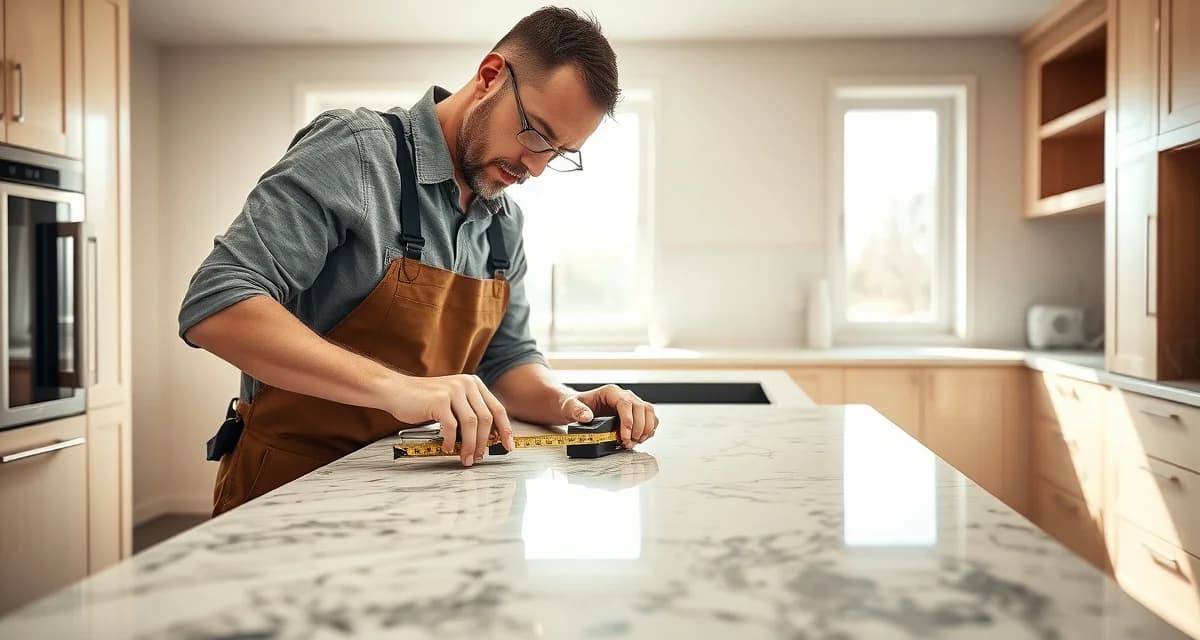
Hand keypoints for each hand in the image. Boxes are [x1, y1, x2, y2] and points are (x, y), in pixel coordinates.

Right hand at [381, 373, 513, 465]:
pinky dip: (452, 441)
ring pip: (471, 423)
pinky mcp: (438, 400)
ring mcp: (452, 391)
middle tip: (480, 458)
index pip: (497, 408)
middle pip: (486, 418)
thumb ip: (469, 413)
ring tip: (466, 458)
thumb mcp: (452, 401)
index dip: (505, 429)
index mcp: (473, 384)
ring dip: (471, 445)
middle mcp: (466, 384)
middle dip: (485, 442)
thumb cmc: (424, 401)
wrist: (396, 390)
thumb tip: (487, 440)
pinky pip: (452, 426)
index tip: (508, 446)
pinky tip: (448, 448)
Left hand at [560, 384, 658, 448]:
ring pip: (648, 412)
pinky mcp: (634, 414)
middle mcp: (624, 396)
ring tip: (634, 442)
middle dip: (638, 428)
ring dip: (646, 430)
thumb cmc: (573, 405)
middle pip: (641, 408)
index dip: (628, 420)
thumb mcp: (569, 406)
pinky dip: (648, 430)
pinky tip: (638, 439)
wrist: (574, 408)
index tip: (624, 436)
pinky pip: (649, 419)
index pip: (626, 403)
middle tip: (628, 443)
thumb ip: (576, 410)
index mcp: (611, 392)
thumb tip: (587, 417)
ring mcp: (631, 404)